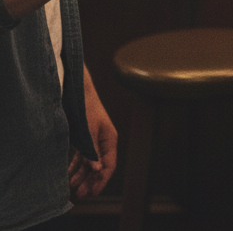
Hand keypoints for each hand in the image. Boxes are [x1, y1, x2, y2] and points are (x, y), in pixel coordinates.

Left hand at [69, 72, 116, 198]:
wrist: (77, 91)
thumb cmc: (86, 108)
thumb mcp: (88, 131)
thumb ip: (92, 151)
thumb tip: (97, 169)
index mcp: (110, 139)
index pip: (109, 165)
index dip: (101, 180)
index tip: (91, 193)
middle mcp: (103, 141)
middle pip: (99, 166)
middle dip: (89, 181)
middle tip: (79, 194)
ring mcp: (94, 140)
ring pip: (90, 163)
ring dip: (82, 176)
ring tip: (71, 187)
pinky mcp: (84, 138)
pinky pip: (82, 157)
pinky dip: (76, 167)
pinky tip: (69, 175)